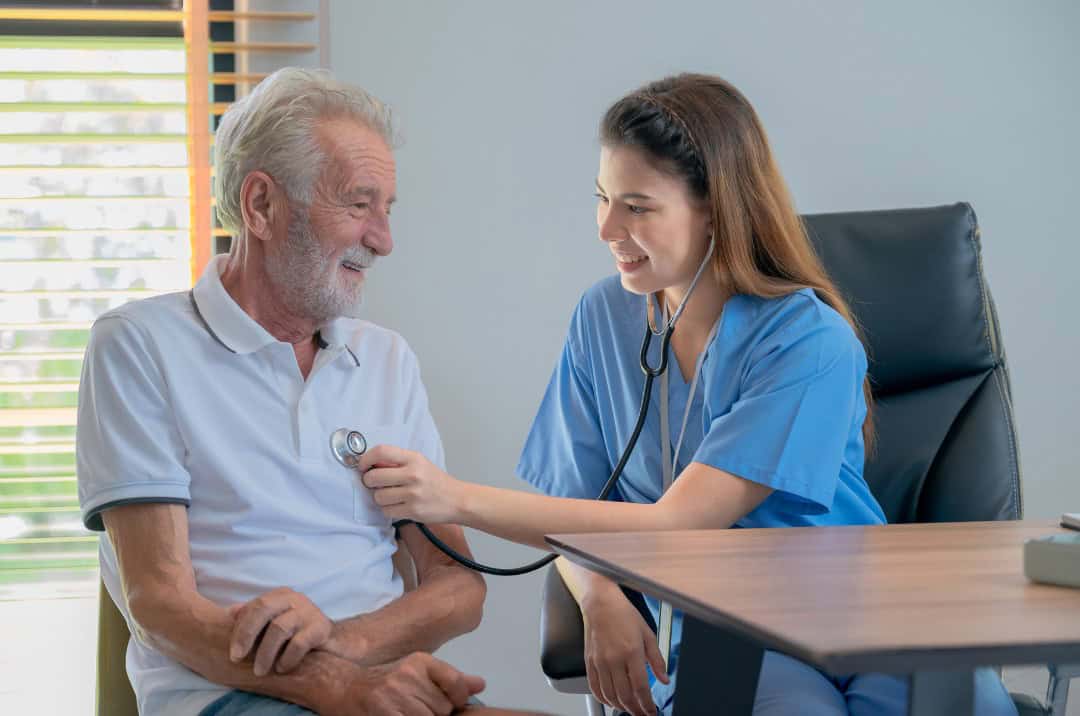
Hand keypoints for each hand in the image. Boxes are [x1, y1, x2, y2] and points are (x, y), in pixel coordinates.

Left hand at [228, 587, 334, 675]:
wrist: (333, 643)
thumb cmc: (297, 634)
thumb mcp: (276, 622)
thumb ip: (254, 617)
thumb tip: (229, 613)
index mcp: (280, 595)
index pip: (254, 606)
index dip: (240, 628)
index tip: (232, 652)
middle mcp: (294, 599)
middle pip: (263, 609)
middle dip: (246, 634)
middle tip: (236, 658)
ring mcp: (309, 612)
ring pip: (279, 628)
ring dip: (265, 653)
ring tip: (259, 671)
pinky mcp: (321, 628)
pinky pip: (299, 643)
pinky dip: (287, 658)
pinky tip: (281, 668)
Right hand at [328, 652, 484, 715]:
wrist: (343, 687)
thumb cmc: (383, 683)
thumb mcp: (418, 673)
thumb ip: (450, 679)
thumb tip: (480, 684)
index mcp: (420, 661)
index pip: (456, 683)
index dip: (458, 699)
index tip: (452, 703)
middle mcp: (408, 674)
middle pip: (443, 708)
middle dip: (434, 713)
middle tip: (415, 708)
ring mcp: (395, 694)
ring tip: (405, 712)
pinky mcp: (384, 712)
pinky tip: (398, 715)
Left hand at [358, 445, 465, 523]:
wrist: (458, 500)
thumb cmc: (436, 482)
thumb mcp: (420, 463)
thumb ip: (397, 462)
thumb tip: (370, 464)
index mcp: (414, 458)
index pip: (381, 451)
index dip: (366, 459)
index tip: (363, 466)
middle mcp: (413, 474)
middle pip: (373, 477)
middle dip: (369, 481)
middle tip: (375, 483)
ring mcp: (413, 494)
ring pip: (378, 496)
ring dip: (380, 498)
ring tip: (391, 496)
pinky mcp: (413, 511)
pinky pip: (386, 511)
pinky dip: (388, 509)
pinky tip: (398, 505)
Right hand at [581, 585, 667, 715]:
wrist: (601, 604)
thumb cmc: (624, 615)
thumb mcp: (648, 634)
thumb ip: (657, 659)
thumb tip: (664, 679)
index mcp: (632, 652)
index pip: (641, 688)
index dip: (647, 705)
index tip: (652, 711)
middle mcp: (614, 659)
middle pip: (625, 696)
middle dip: (636, 710)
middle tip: (643, 713)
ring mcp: (600, 662)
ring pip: (610, 695)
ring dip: (621, 707)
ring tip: (629, 709)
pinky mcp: (589, 662)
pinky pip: (595, 688)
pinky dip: (604, 699)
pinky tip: (611, 701)